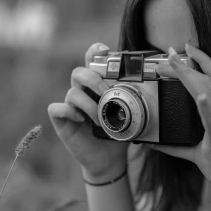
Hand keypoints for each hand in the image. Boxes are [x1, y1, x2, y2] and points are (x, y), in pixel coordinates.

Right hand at [47, 42, 128, 178]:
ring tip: (100, 120)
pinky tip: (82, 120)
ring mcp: (71, 106)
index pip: (92, 61)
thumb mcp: (130, 114)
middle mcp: (82, 92)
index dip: (95, 52)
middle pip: (79, 72)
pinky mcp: (62, 121)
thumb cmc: (118, 133)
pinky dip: (69, 111)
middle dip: (93, 79)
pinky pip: (56, 109)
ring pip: (72, 92)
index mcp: (97, 85)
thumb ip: (134, 99)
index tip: (106, 51)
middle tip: (106, 92)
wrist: (110, 159)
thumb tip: (154, 86)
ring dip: (89, 104)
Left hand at [150, 44, 210, 210]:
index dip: (201, 61)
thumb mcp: (197, 154)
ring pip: (210, 93)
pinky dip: (206, 107)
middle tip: (169, 51)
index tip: (185, 48)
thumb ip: (177, 147)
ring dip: (191, 76)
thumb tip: (153, 144)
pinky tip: (199, 95)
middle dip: (190, 63)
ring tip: (175, 63)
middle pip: (210, 80)